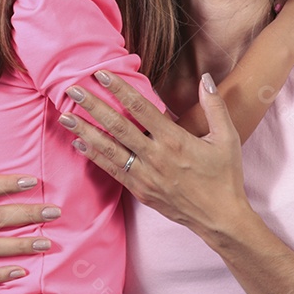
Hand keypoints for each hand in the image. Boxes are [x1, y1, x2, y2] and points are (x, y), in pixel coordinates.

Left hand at [57, 72, 253, 243]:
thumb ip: (215, 107)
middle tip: (72, 89)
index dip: (120, 90)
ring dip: (85, 131)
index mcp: (175, 141)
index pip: (141, 108)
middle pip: (118, 126)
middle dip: (93, 106)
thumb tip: (206, 78)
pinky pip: (112, 171)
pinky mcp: (140, 191)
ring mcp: (145, 176)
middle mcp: (155, 157)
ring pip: (109, 149)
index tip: (102, 75)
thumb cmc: (225, 176)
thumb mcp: (227, 138)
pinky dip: (94, 156)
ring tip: (65, 116)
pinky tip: (79, 144)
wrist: (220, 218)